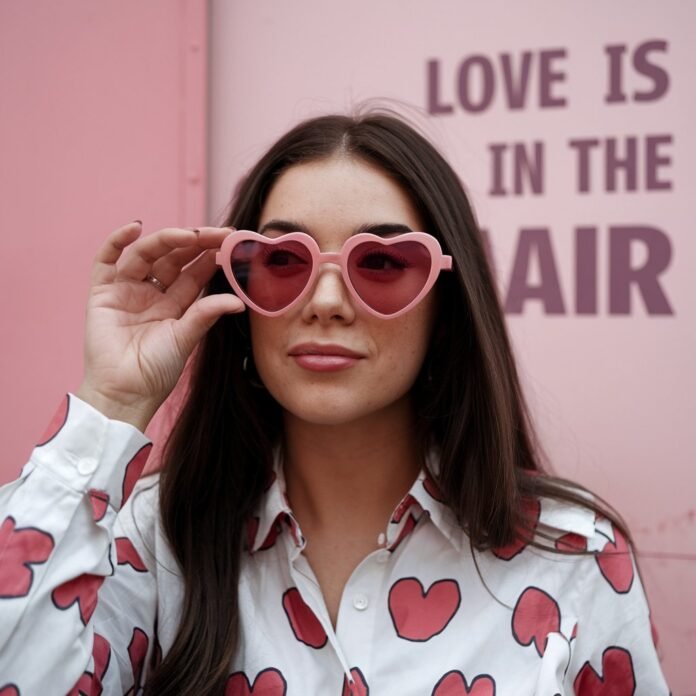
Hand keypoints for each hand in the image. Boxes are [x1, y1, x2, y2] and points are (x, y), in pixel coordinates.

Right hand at [76, 221, 244, 429]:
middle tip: (219, 233)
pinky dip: (118, 241)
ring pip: (148, 254)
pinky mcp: (102, 292)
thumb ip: (206, 314)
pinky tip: (135, 228)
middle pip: (175, 258)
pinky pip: (107, 260)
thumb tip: (239, 302)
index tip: (232, 241)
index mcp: (176, 304)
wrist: (124, 392)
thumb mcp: (186, 338)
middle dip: (196, 243)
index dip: (212, 255)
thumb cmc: (156, 371)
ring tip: (189, 234)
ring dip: (167, 240)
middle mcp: (152, 293)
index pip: (196, 272)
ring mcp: (127, 290)